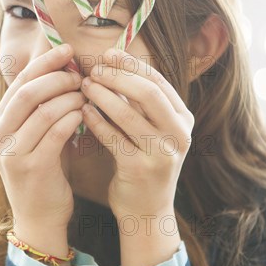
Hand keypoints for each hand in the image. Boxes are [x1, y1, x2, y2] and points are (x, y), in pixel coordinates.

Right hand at [0, 44, 85, 257]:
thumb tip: (64, 70)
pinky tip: (85, 113)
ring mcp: (11, 152)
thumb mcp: (34, 137)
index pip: (18, 83)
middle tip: (81, 74)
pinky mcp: (31, 167)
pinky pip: (56, 132)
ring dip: (69, 97)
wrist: (38, 218)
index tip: (66, 50)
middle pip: (27, 92)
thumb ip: (41, 109)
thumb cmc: (43, 172)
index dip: (43, 63)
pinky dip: (73, 117)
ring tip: (87, 94)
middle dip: (57, 77)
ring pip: (43, 110)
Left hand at [80, 48, 194, 219]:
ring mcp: (162, 153)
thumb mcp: (150, 130)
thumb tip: (112, 63)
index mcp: (183, 119)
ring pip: (129, 114)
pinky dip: (96, 121)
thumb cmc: (143, 163)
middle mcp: (179, 134)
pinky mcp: (140, 169)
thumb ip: (138, 102)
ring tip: (84, 86)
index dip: (132, 65)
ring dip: (103, 96)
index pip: (158, 82)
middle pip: (147, 93)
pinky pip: (113, 138)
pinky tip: (82, 111)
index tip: (108, 54)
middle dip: (118, 77)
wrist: (147, 211)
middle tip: (94, 70)